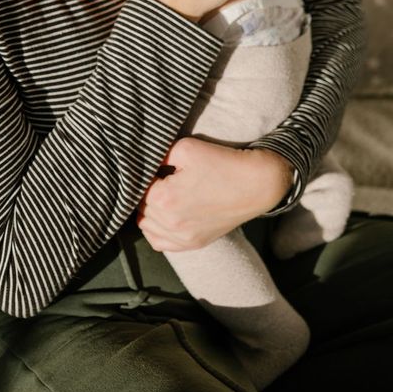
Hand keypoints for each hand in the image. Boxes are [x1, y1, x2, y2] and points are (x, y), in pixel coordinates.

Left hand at [137, 137, 292, 251]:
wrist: (256, 184)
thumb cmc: (222, 163)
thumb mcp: (185, 148)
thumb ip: (157, 155)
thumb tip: (142, 163)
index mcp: (165, 199)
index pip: (137, 188)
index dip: (144, 175)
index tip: (156, 168)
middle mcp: (171, 224)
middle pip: (140, 208)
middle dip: (146, 193)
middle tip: (160, 180)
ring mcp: (183, 238)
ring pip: (146, 227)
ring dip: (149, 212)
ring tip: (163, 196)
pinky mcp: (194, 243)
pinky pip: (160, 244)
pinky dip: (157, 231)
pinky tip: (165, 216)